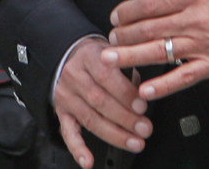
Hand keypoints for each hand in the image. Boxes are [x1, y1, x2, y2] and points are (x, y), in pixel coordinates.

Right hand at [52, 38, 150, 168]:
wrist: (69, 55)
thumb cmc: (98, 56)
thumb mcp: (114, 51)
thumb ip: (128, 67)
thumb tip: (147, 91)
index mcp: (89, 57)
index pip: (106, 76)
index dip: (125, 93)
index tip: (142, 105)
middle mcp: (75, 76)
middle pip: (99, 101)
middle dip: (125, 118)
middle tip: (144, 128)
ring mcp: (66, 96)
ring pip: (89, 119)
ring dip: (114, 135)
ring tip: (134, 142)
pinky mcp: (61, 112)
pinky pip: (68, 133)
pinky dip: (78, 149)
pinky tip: (88, 161)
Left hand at [101, 0, 208, 100]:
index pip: (151, 3)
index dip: (128, 10)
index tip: (116, 15)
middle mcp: (193, 20)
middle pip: (149, 28)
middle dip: (124, 34)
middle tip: (110, 39)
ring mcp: (201, 45)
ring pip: (159, 51)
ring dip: (131, 56)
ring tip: (112, 59)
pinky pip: (182, 77)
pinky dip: (163, 85)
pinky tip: (145, 90)